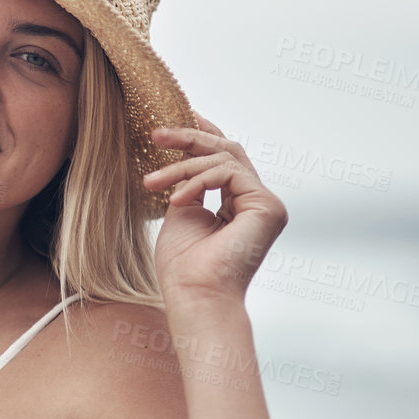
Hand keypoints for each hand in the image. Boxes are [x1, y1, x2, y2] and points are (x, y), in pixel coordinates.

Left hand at [142, 113, 287, 307]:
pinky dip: (197, 181)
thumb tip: (184, 157)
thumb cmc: (183, 266)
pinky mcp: (267, 206)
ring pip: (225, 158)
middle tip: (155, 133)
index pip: (224, 159)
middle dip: (190, 137)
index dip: (201, 134)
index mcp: (240, 205)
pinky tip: (175, 199)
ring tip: (151, 182)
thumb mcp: (182, 212)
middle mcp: (258, 202)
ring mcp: (266, 204)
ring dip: (182, 165)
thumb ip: (190, 185)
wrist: (194, 296)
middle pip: (227, 151)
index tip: (172, 122)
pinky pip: (228, 173)